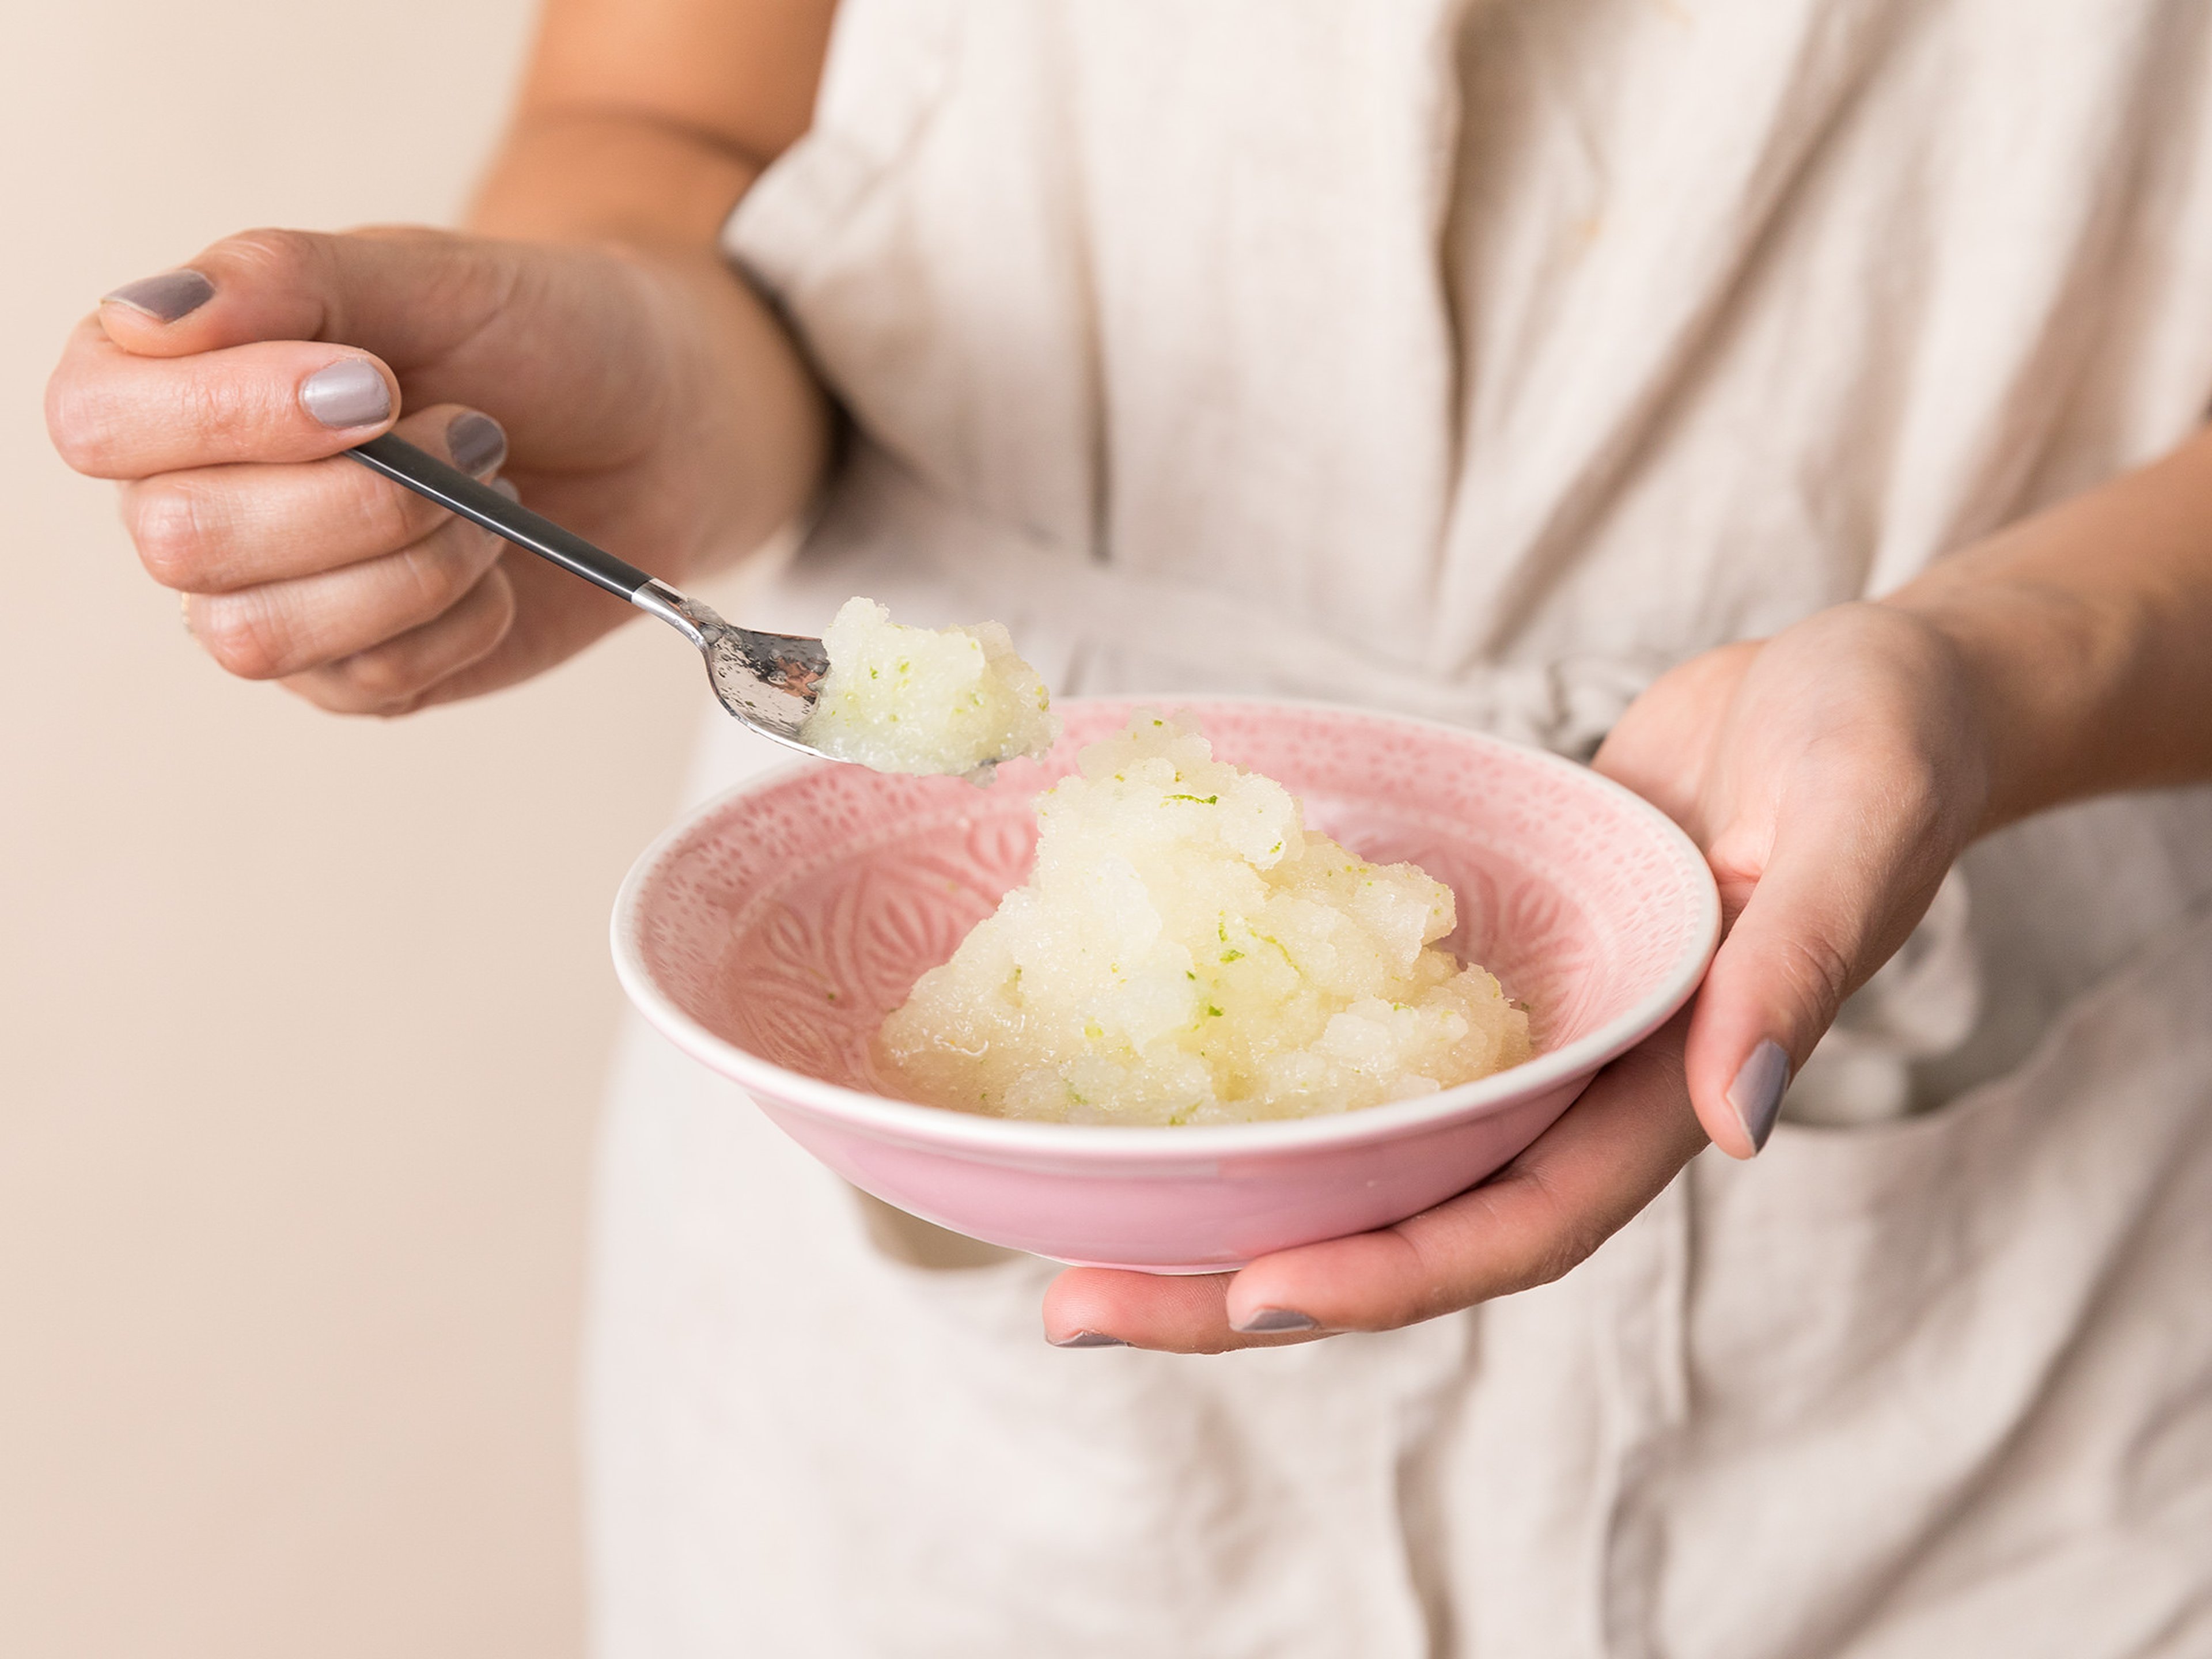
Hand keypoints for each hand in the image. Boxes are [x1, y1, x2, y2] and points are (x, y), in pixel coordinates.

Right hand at [46, 226, 825, 713]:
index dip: (228, 412)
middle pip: (184, 540)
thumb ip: (279, 278)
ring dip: (413, 560)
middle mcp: (197, 499)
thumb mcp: (423, 272)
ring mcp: (273, 598)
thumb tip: (144, 318)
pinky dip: (459, 615)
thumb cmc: (535, 335)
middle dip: (360, 492)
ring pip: (265, 632)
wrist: (660, 422)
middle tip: (470, 432)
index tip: (374, 382)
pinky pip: (370, 677)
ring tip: (490, 491)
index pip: (97, 421)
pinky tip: (496, 561)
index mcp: (175, 381)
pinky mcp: (359, 673)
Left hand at [1043, 602, 1989, 1350]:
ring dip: (1219, 1207)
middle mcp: (1571, 1097)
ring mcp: (1513, 1047)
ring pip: (1356, 1160)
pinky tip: (1140, 1085)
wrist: (1840, 697)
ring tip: (1062, 1235)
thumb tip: (1738, 1121)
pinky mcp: (1471, 979)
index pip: (1517, 1227)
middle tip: (1073, 1305)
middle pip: (1400, 1229)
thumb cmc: (1877, 745)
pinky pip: (1353, 1054)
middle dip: (1241, 1286)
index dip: (1388, 1274)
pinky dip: (1256, 1086)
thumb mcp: (1856, 827)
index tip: (1250, 1295)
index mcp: (1663, 1100)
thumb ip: (1802, 965)